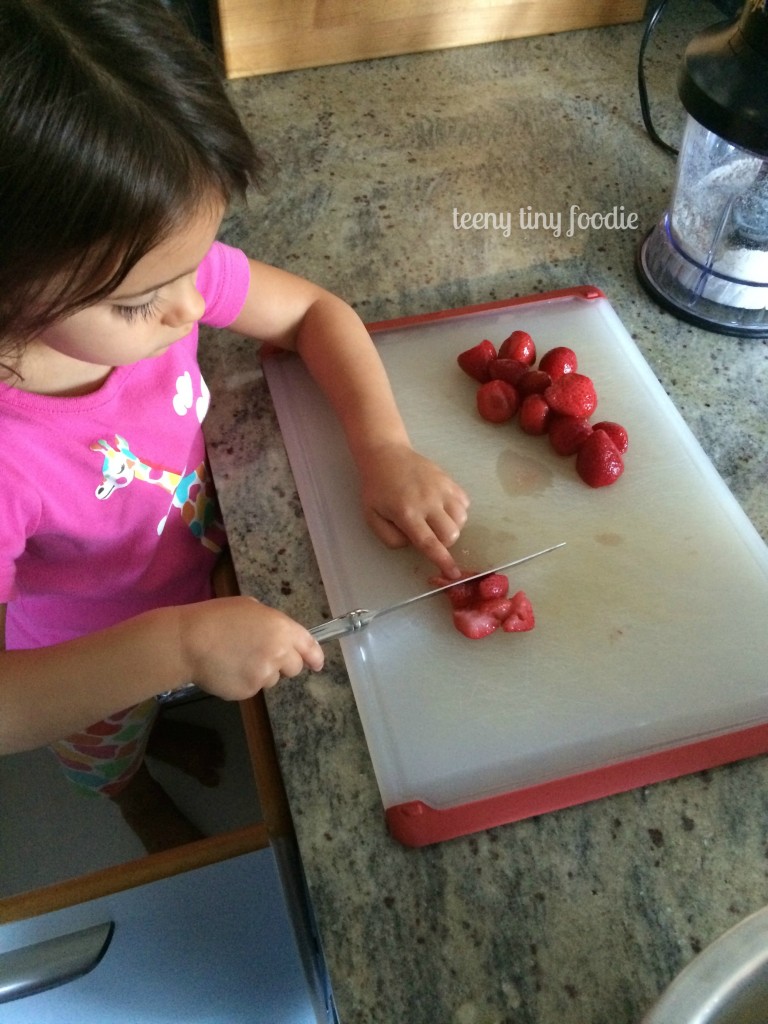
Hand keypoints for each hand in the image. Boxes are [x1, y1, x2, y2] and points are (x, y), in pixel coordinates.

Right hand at [177, 596, 323, 698]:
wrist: (189, 641)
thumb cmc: (216, 617)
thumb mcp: (249, 607)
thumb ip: (270, 623)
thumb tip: (277, 635)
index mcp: (282, 629)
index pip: (309, 647)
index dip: (315, 657)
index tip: (316, 663)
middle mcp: (279, 653)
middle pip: (294, 668)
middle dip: (283, 664)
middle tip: (262, 656)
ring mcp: (264, 675)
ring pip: (272, 679)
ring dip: (261, 673)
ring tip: (237, 659)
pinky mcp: (248, 691)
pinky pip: (252, 688)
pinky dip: (244, 682)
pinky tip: (227, 669)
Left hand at [358, 443, 469, 577]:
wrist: (386, 454)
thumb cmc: (377, 488)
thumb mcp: (372, 517)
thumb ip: (390, 538)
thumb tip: (412, 544)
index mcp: (407, 513)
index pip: (430, 543)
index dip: (443, 561)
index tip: (453, 574)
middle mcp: (428, 502)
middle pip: (451, 534)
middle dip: (445, 542)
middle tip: (430, 534)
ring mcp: (441, 489)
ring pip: (461, 519)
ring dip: (452, 527)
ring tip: (436, 520)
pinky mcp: (449, 480)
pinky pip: (465, 503)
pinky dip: (458, 511)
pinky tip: (443, 507)